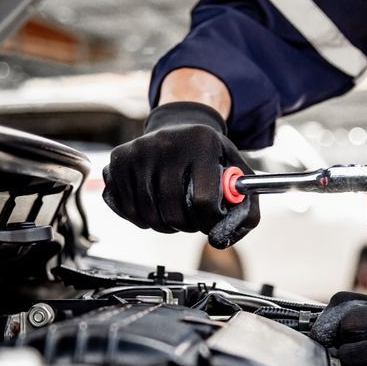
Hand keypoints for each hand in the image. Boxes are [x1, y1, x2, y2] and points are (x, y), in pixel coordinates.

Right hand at [102, 101, 259, 248]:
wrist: (180, 126)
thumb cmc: (210, 156)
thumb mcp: (238, 172)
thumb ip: (247, 209)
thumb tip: (223, 239)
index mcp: (203, 143)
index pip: (204, 201)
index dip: (209, 221)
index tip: (210, 220)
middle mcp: (168, 142)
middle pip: (173, 212)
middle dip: (185, 226)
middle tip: (191, 221)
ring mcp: (140, 150)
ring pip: (148, 214)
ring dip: (164, 225)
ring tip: (174, 213)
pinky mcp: (119, 159)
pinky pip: (126, 208)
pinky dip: (140, 218)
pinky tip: (153, 207)